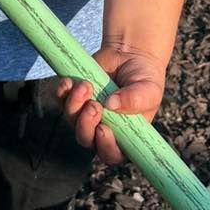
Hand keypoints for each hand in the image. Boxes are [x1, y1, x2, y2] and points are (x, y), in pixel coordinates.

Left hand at [57, 46, 167, 166]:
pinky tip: (70, 81)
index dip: (105, 147)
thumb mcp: (149, 89)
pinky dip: (62, 93)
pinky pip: (60, 101)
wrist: (130, 54)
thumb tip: (112, 104)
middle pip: (85, 139)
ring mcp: (86, 114)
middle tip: (94, 104)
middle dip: (85, 125)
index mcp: (124, 135)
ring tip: (86, 85)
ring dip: (74, 105)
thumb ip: (135, 99)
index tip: (103, 128)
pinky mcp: (74, 98)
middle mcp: (103, 128)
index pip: (112, 154)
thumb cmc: (144, 78)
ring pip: (71, 121)